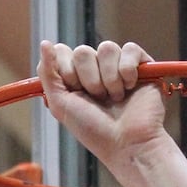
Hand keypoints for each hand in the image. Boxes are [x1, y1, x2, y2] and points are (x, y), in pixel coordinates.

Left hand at [37, 40, 167, 164]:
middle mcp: (96, 69)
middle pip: (82, 51)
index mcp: (75, 77)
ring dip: (108, 78)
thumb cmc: (93, 130)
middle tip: (97, 98)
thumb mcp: (60, 104)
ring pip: (106, 48)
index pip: (62, 52)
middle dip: (88, 78)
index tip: (74, 92)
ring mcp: (118, 65)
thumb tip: (45, 42)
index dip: (66, 71)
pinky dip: (127, 70)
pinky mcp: (142, 64)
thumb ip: (48, 73)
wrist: (126, 143)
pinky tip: (130, 88)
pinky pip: (129, 49)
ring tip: (115, 97)